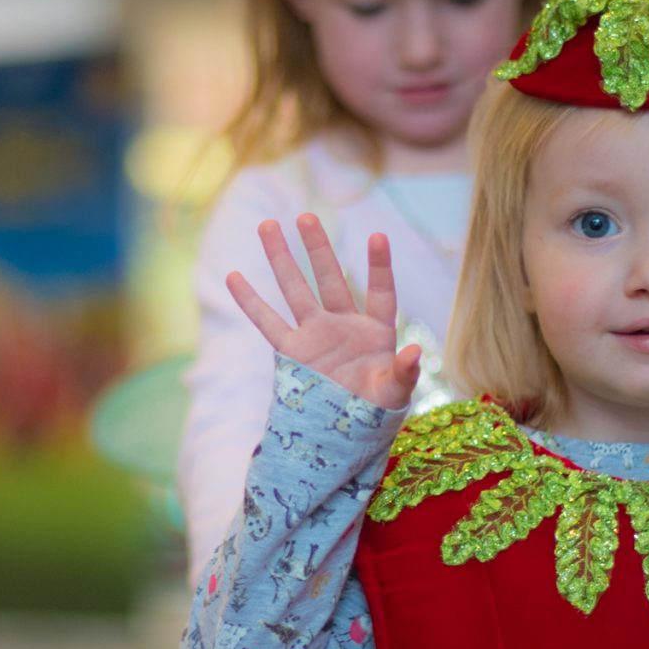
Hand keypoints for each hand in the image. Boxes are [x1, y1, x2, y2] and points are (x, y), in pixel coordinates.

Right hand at [227, 214, 420, 408]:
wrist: (346, 432)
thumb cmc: (378, 410)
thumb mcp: (396, 393)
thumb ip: (404, 372)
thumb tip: (414, 351)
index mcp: (376, 331)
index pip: (379, 292)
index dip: (379, 266)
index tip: (377, 236)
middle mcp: (344, 324)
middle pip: (330, 279)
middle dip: (317, 248)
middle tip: (305, 216)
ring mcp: (316, 334)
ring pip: (295, 290)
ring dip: (281, 259)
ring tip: (267, 225)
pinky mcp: (292, 352)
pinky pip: (268, 323)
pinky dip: (251, 301)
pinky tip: (234, 276)